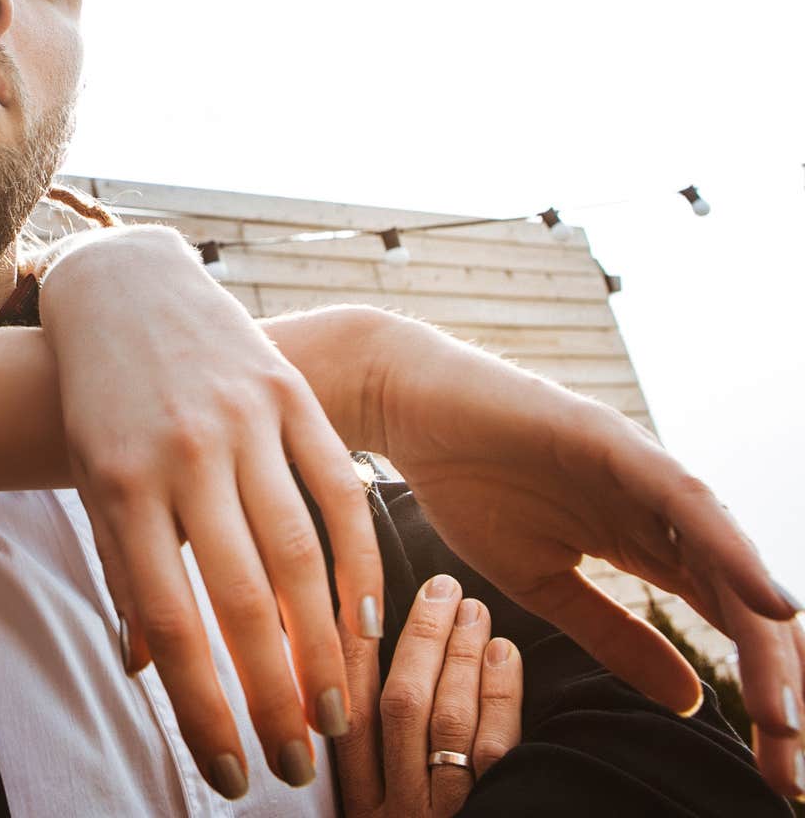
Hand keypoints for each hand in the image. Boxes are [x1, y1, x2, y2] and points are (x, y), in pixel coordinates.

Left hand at [38, 225, 385, 797]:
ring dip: (326, 646)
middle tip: (301, 765)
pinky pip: (339, 489)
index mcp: (120, 487)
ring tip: (340, 712)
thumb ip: (127, 573)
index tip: (229, 772)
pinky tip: (370, 622)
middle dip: (274, 696)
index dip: (203, 708)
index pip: (169, 622)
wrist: (124, 289)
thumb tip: (149, 674)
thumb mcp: (94, 486)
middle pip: (241, 599)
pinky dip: (362, 560)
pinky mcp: (288, 393)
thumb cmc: (101, 405)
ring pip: (299, 553)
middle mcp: (183, 454)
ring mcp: (241, 420)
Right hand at [337, 574, 523, 817]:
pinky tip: (504, 655)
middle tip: (439, 586)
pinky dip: (500, 696)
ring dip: (461, 655)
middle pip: (397, 704)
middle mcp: (389, 809)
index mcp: (352, 804)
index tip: (364, 592)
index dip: (352, 646)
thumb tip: (360, 673)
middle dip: (419, 638)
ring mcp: (437, 816)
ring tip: (473, 608)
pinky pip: (494, 752)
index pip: (344, 709)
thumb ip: (367, 761)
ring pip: (445, 721)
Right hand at [358, 310, 804, 796]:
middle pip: (743, 602)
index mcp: (647, 542)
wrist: (407, 409)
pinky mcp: (616, 442)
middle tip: (794, 763)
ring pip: (728, 563)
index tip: (779, 764)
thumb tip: (690, 699)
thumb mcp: (541, 586)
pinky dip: (733, 552)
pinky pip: (688, 504)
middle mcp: (663, 509)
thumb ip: (614, 637)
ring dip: (768, 639)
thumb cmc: (465, 484)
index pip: (726, 621)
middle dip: (775, 682)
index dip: (759, 688)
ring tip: (789, 712)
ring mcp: (645, 473)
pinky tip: (770, 602)